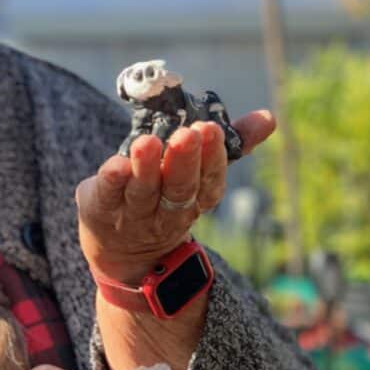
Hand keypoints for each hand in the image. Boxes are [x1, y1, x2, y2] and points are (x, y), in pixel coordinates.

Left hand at [77, 111, 274, 283]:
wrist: (120, 250)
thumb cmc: (163, 197)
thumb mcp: (196, 175)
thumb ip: (231, 144)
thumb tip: (268, 118)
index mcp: (194, 200)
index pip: (208, 182)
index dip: (212, 159)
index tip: (212, 130)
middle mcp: (166, 212)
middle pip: (178, 189)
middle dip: (183, 161)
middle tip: (186, 134)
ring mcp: (133, 215)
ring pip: (143, 192)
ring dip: (147, 168)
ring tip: (148, 141)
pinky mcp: (101, 210)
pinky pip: (108, 196)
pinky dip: (112, 181)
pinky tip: (115, 164)